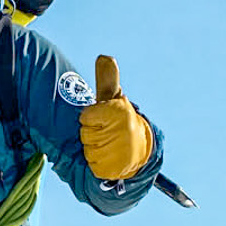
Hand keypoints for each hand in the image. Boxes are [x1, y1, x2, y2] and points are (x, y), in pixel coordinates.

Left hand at [78, 55, 152, 180]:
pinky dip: (98, 164)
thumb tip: (104, 57)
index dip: (90, 119)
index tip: (102, 119)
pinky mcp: (115, 168)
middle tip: (106, 133)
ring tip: (108, 146)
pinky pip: (94, 166)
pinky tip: (109, 159)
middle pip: (85, 135)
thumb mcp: (114, 100)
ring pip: (88, 151)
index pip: (85, 117)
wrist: (140, 150)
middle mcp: (121, 131)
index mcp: (118, 112)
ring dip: (94, 150)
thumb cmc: (120, 121)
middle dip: (91, 135)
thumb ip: (106, 80)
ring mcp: (119, 151)